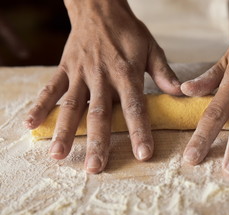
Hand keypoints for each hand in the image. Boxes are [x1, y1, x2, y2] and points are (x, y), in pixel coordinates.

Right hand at [24, 0, 181, 172]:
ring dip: (65, 130)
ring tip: (59, 155)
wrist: (100, 8)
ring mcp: (81, 73)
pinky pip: (50, 88)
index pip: (135, 107)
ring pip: (72, 105)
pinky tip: (30, 124)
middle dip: (98, 141)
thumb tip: (180, 93)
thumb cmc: (128, 31)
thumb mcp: (151, 48)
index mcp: (126, 73)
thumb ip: (163, 73)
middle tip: (95, 168)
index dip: (139, 131)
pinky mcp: (65, 68)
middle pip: (100, 113)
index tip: (142, 154)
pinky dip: (40, 105)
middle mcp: (102, 77)